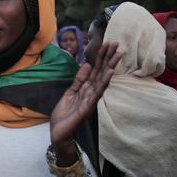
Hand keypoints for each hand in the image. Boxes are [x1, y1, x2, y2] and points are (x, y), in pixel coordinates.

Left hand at [50, 42, 120, 163]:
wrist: (59, 132)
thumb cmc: (65, 114)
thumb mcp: (70, 92)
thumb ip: (79, 80)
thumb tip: (87, 64)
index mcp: (86, 88)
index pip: (95, 70)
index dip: (100, 57)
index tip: (107, 44)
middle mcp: (91, 92)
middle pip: (101, 72)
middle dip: (108, 58)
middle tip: (117, 44)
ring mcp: (91, 99)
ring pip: (102, 80)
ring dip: (110, 67)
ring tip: (117, 55)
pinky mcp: (88, 107)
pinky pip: (97, 93)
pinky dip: (103, 82)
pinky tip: (109, 73)